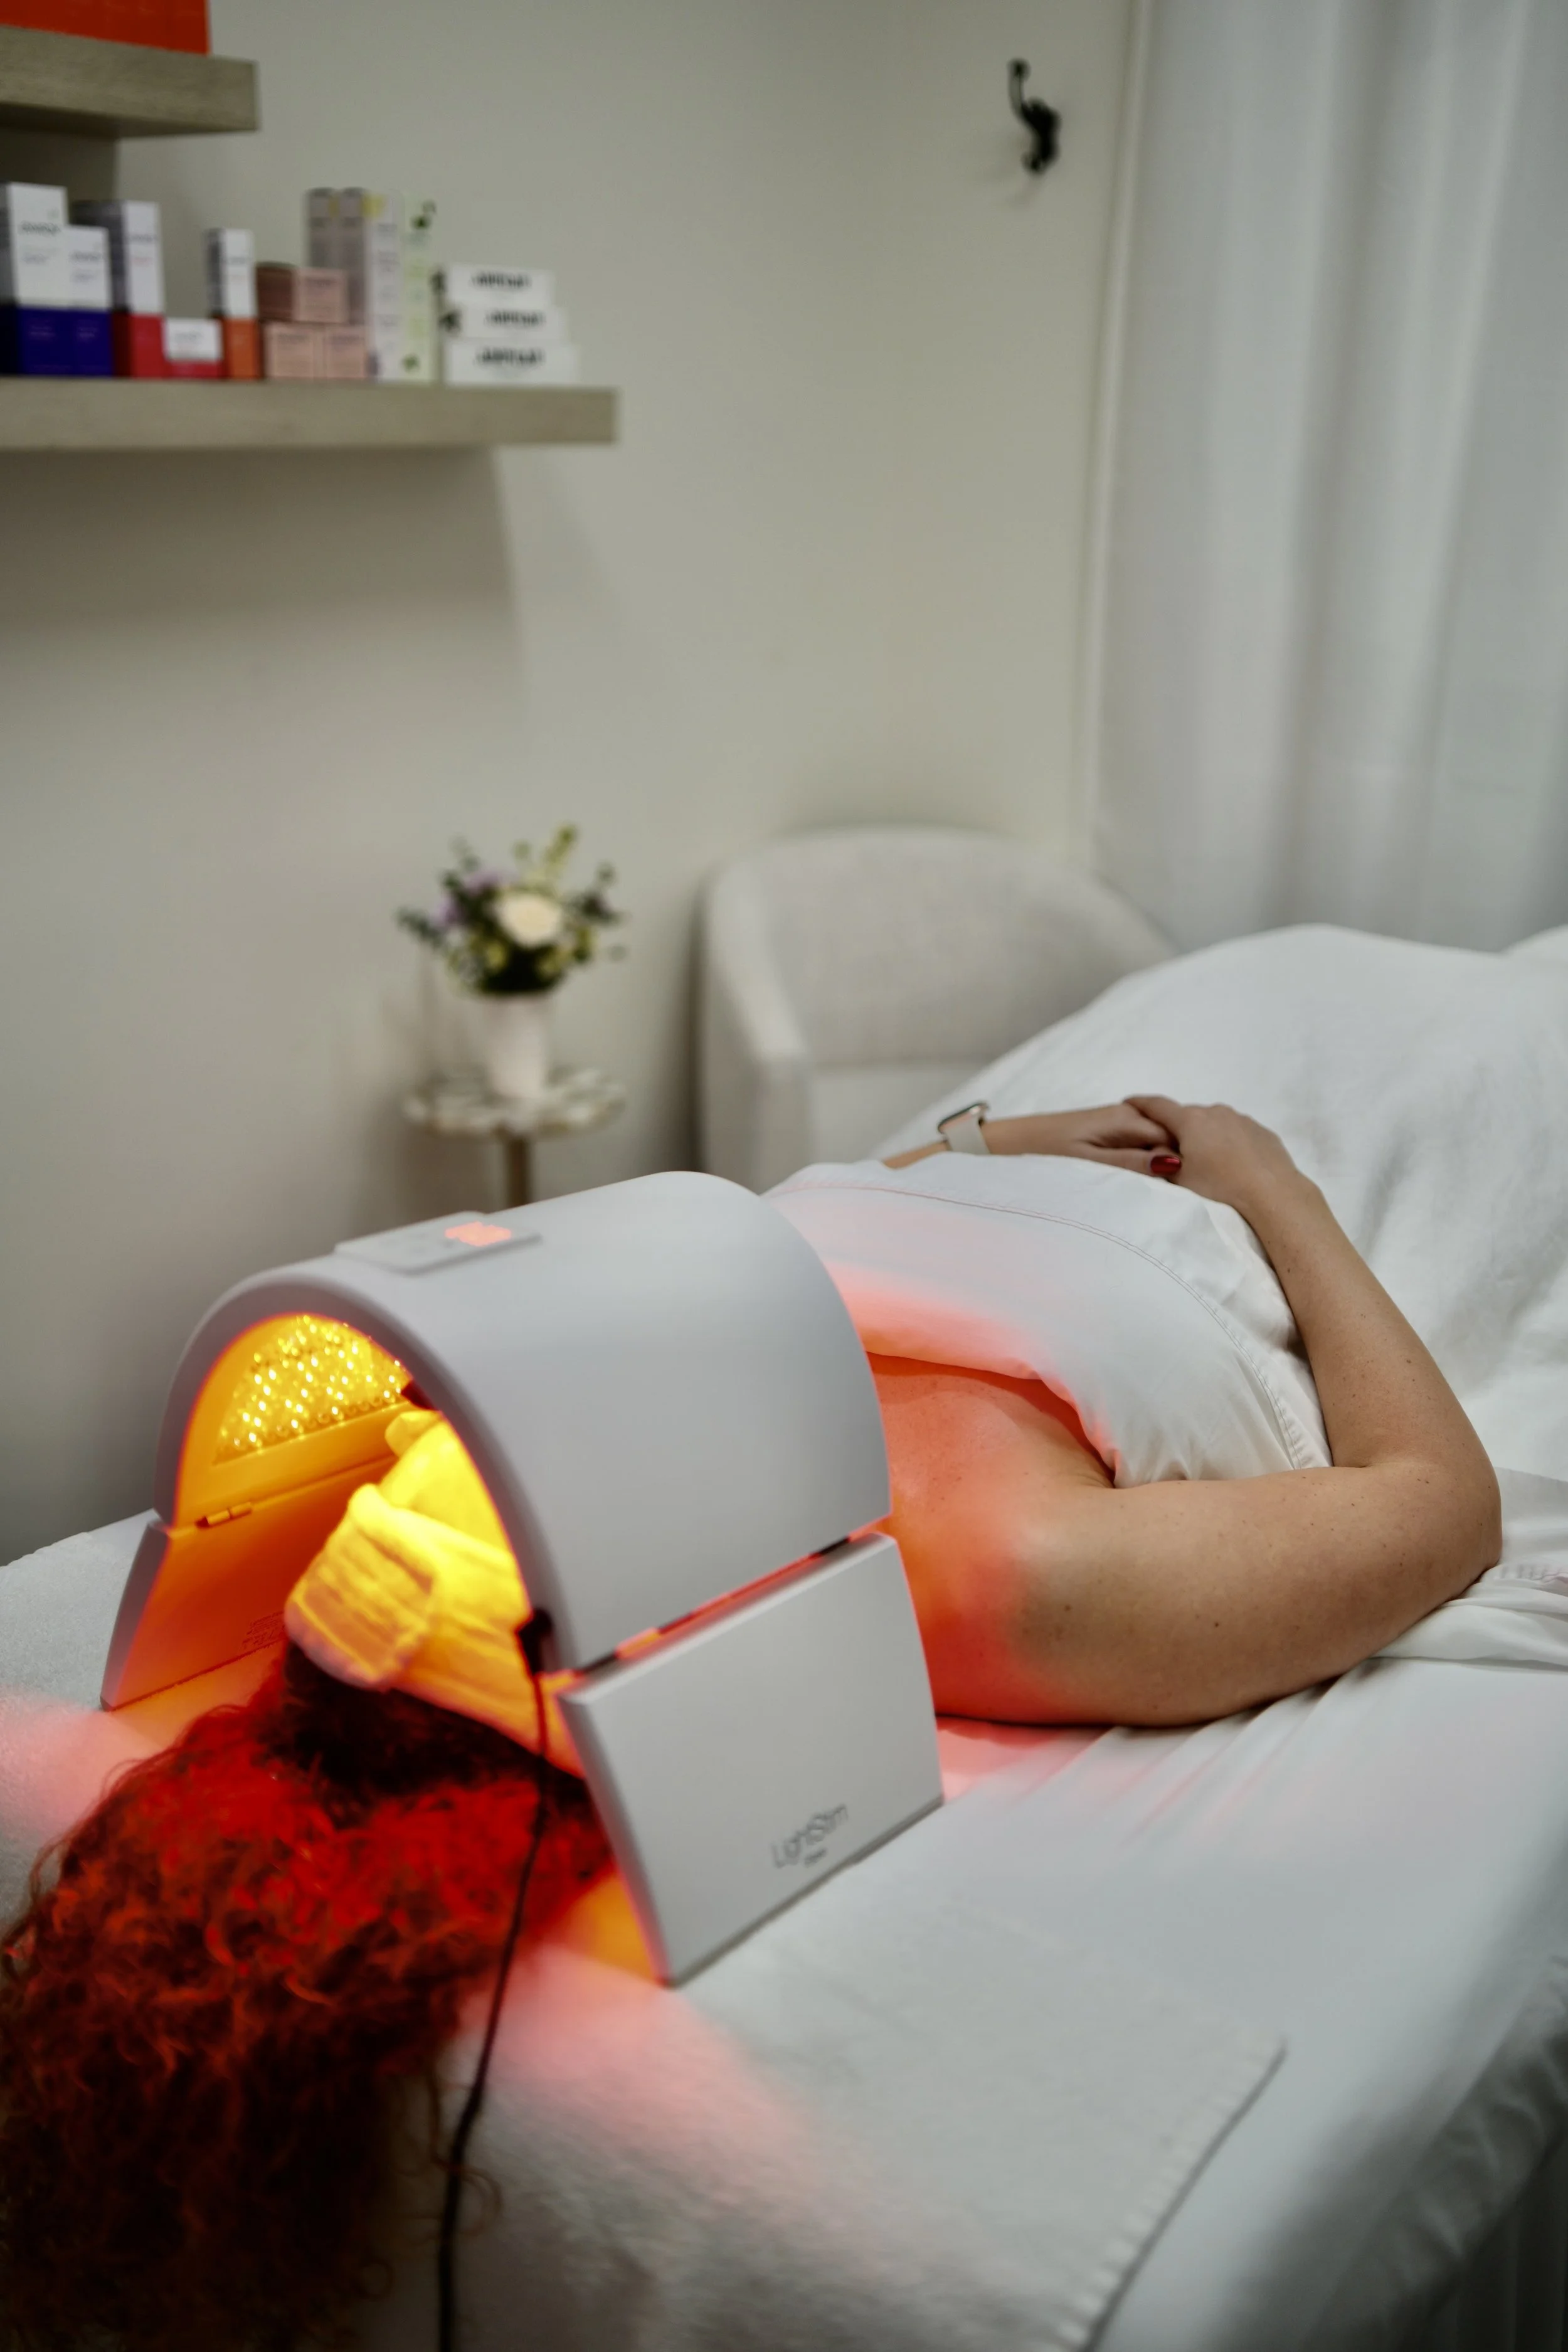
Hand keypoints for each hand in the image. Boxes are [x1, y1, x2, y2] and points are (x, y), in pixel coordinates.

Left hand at [985, 1102, 1177, 1174]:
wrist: (1013, 1144)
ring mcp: (1123, 1121)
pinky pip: (1142, 1145)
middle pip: (1172, 1139)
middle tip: (1169, 1195)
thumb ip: (1132, 1164)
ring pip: (1158, 1143)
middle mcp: (1131, 1115)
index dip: (1183, 1166)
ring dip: (1159, 1165)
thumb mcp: (1090, 1164)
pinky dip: (1144, 1162)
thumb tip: (1173, 1163)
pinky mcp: (1113, 1131)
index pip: (1176, 1140)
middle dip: (1175, 1164)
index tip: (1180, 1192)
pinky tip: (1137, 1179)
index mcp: (1129, 1119)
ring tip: (1150, 1189)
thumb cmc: (1046, 1154)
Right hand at [1123, 1095, 1307, 1218]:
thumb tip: (1157, 1147)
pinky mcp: (1261, 1131)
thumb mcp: (1180, 1178)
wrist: (1272, 1193)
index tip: (1128, 1102)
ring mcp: (1241, 1119)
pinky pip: (1237, 1132)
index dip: (1140, 1104)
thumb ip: (1162, 1159)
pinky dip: (1229, 1142)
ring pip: (1214, 1123)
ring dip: (1206, 1135)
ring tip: (1208, 1160)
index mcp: (1190, 1121)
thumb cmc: (1219, 1187)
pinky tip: (1233, 1162)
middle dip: (1178, 1128)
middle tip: (1173, 1148)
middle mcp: (1215, 1112)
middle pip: (1187, 1116)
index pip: (1157, 1106)